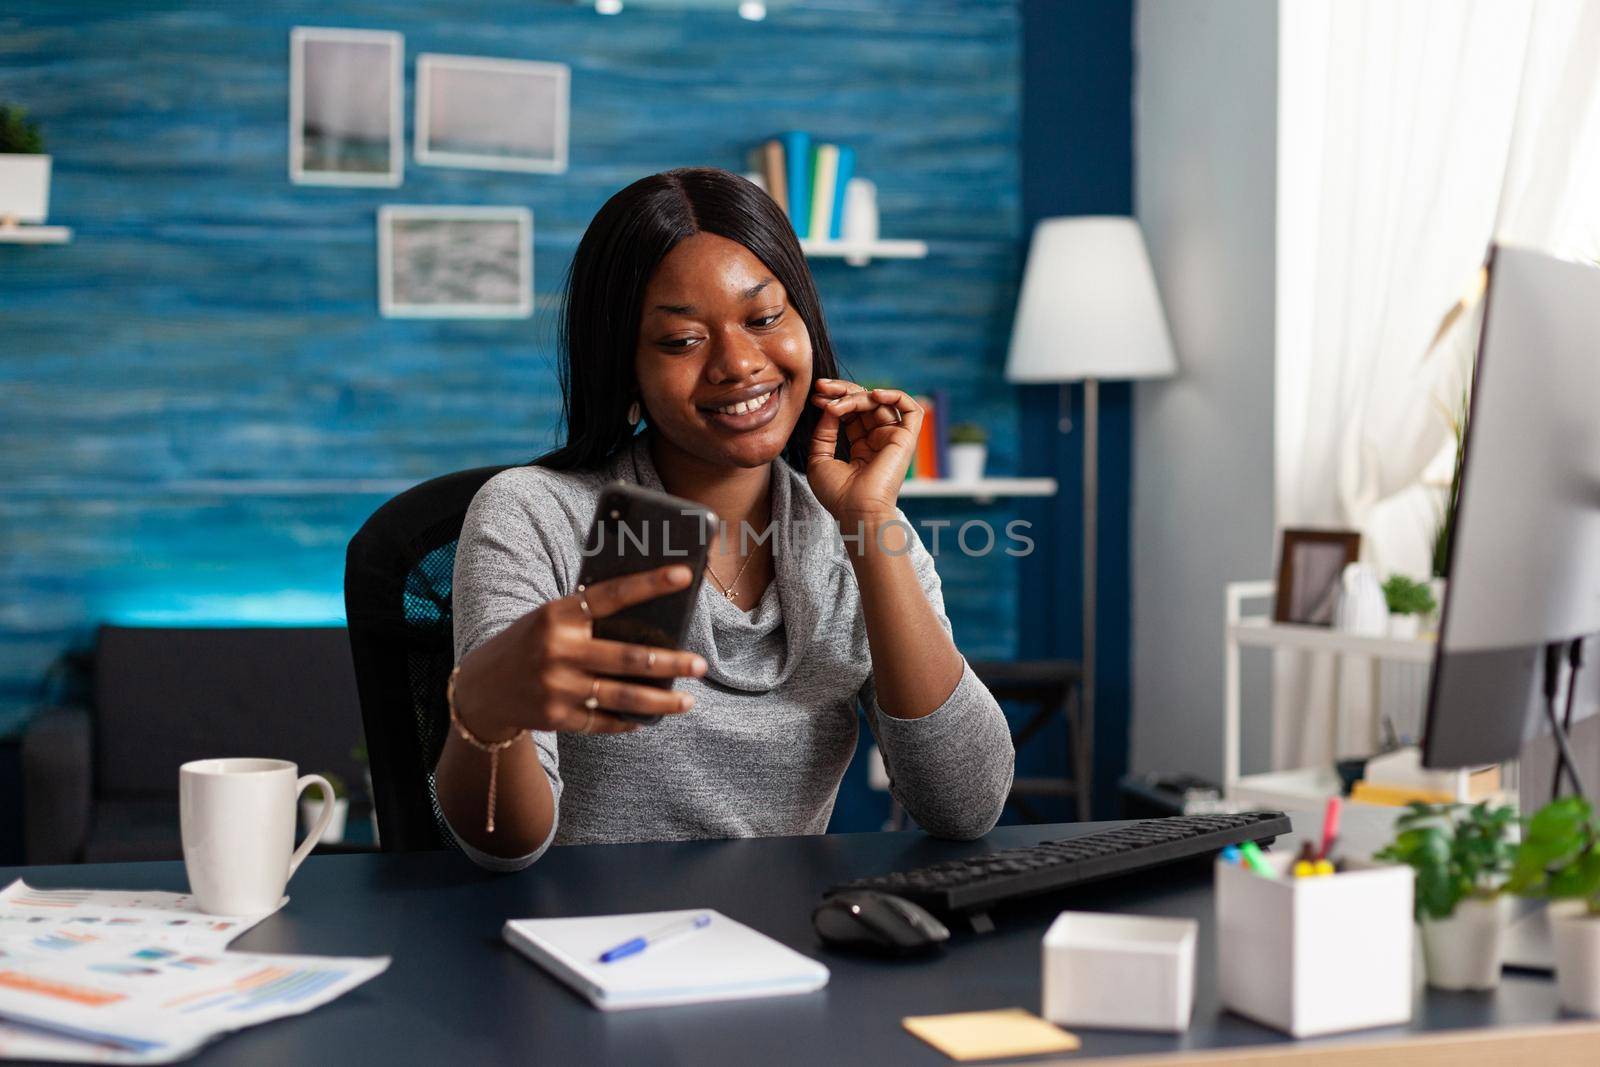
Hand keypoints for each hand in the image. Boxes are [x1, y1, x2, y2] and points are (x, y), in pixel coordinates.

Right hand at [451, 564, 708, 739]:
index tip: (684, 575)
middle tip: (700, 664)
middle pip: (628, 657)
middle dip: (671, 663)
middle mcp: (559, 649)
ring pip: (623, 696)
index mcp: (558, 615)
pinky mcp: (556, 717)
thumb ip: (587, 616)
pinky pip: (604, 721)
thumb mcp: (548, 619)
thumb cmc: (528, 645)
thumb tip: (648, 615)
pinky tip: (649, 719)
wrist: (480, 690)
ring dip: (661, 701)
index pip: (612, 594)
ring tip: (688, 700)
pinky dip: (630, 722)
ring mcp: (558, 686)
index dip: (650, 584)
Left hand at [806, 378, 922, 522]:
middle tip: (822, 387)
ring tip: (837, 405)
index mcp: (862, 447)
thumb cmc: (838, 495)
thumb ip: (824, 431)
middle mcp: (879, 440)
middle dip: (842, 391)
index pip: (851, 413)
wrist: (856, 511)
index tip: (816, 397)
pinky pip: (910, 409)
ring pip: (879, 403)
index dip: (834, 400)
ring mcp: (893, 439)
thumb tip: (830, 406)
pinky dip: (894, 395)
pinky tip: (873, 395)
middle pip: (864, 403)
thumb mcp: (819, 458)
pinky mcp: (906, 439)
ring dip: (856, 397)